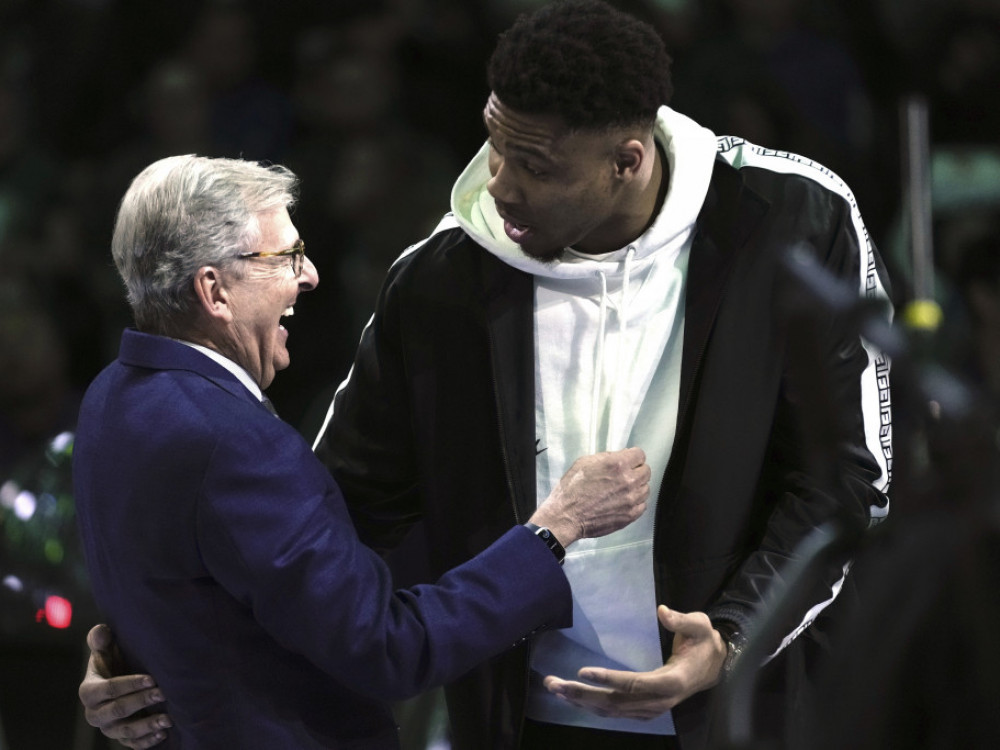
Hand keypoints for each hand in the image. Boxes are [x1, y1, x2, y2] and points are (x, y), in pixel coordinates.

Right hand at [78, 624, 171, 747]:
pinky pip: (132, 745)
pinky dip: (146, 742)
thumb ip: (101, 639)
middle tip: (162, 693)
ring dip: (147, 726)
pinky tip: (163, 734)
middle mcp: (95, 714)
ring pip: (126, 731)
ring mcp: (109, 728)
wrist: (119, 681)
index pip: (108, 689)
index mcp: (89, 691)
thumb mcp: (106, 649)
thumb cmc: (113, 662)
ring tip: (168, 719)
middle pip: (118, 710)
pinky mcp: (122, 738)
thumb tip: (102, 631)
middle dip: (140, 702)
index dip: (129, 684)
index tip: (151, 678)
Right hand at [530, 446, 649, 546]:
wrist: (566, 516)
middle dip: (636, 471)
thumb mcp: (584, 463)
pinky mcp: (630, 515)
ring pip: (646, 488)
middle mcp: (628, 481)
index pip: (640, 455)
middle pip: (646, 471)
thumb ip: (606, 457)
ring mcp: (631, 499)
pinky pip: (642, 505)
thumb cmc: (571, 488)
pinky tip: (623, 502)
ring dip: (637, 487)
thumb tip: (622, 455)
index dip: (633, 457)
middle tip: (624, 476)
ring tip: (623, 490)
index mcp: (617, 465)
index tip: (628, 461)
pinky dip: (635, 502)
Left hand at [542, 606, 726, 718]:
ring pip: (611, 710)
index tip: (583, 671)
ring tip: (554, 687)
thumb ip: (682, 620)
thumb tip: (662, 611)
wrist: (712, 668)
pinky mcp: (643, 711)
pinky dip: (591, 705)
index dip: (610, 679)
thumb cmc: (703, 643)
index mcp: (672, 681)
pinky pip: (614, 712)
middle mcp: (659, 701)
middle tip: (554, 682)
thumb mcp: (700, 626)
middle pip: (616, 702)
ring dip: (580, 700)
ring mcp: (650, 709)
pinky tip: (572, 697)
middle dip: (582, 693)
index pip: (636, 684)